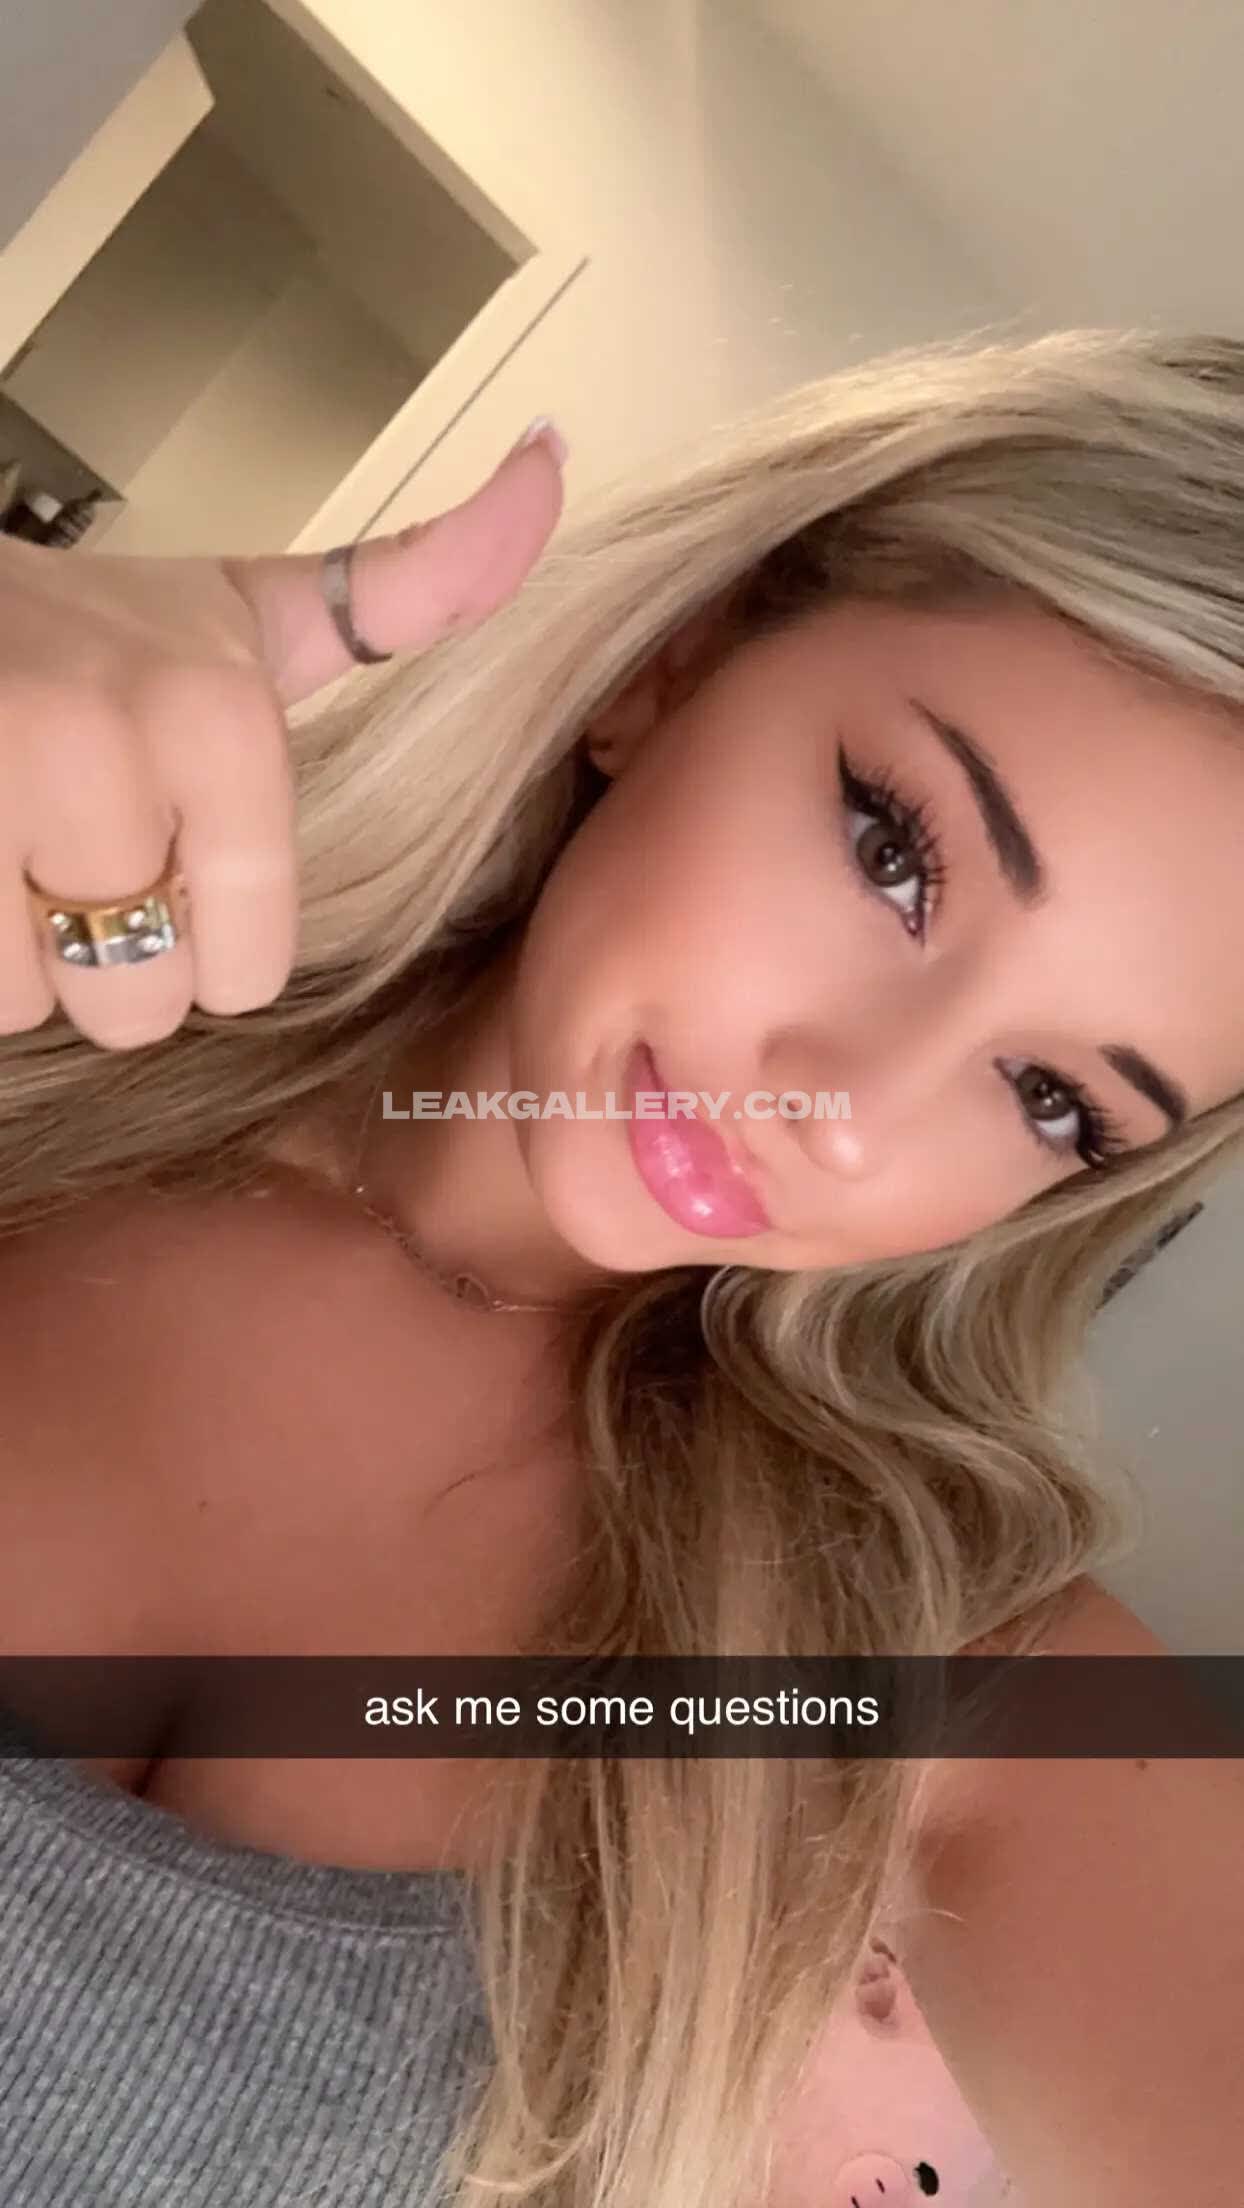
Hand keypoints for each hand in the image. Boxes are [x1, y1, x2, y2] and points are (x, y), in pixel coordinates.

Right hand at [0, 420, 565, 1049]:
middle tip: (68, 848)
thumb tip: (551, 458)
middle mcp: (94, 748)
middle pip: (138, 1007)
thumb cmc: (88, 629)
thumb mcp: (256, 611)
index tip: (166, 850)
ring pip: (25, 1006)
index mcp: (216, 721)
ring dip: (12, 957)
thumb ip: (414, 584)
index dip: (205, 940)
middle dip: (99, 958)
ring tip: (6, 845)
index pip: (245, 974)